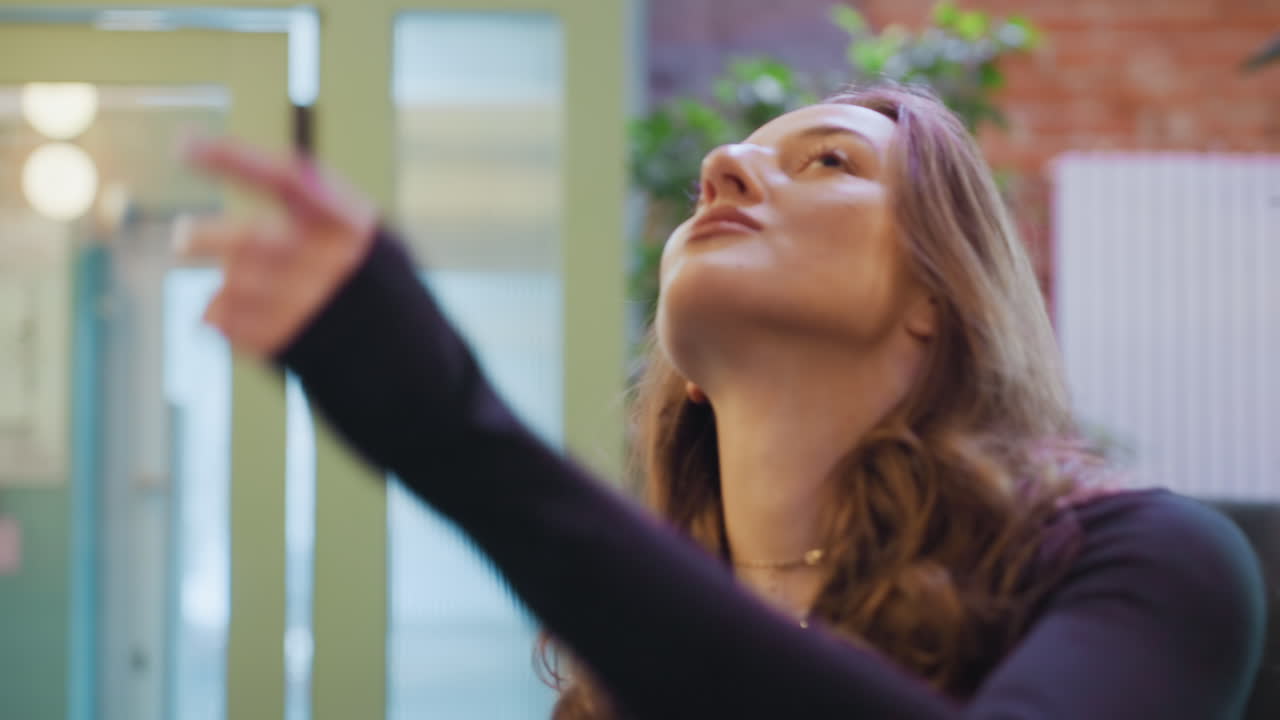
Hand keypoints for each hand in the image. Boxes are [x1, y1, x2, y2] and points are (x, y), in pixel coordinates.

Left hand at [177, 137, 377, 356]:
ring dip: (227, 285)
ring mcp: (306, 306)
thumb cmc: (379, 294)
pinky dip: (222, 318)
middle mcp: (328, 262)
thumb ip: (319, 208)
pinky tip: (251, 320)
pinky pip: (225, 322)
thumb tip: (266, 176)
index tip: (185, 145)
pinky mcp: (283, 344)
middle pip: (246, 242)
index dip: (231, 159)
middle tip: (182, 238)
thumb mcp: (368, 241)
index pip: (284, 178)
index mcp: (350, 225)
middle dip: (205, 238)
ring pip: (231, 282)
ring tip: (250, 292)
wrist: (409, 367)